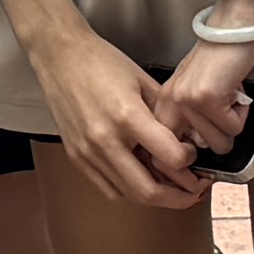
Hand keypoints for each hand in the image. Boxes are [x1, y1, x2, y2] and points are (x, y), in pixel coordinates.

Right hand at [35, 21, 205, 207]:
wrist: (59, 56)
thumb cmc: (100, 62)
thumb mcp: (144, 81)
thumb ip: (165, 114)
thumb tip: (186, 140)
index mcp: (127, 115)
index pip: (169, 157)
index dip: (189, 162)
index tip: (192, 155)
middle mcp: (105, 139)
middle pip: (148, 191)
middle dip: (179, 197)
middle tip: (193, 191)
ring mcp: (87, 151)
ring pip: (128, 195)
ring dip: (154, 197)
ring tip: (171, 188)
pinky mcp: (76, 156)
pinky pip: (107, 188)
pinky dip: (129, 191)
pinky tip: (141, 180)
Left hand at [155, 22, 253, 164]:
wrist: (232, 29)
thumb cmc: (217, 59)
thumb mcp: (190, 92)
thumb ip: (185, 122)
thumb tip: (193, 158)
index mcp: (162, 104)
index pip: (159, 154)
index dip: (181, 170)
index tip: (196, 177)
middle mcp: (169, 104)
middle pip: (186, 158)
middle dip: (208, 157)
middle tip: (221, 143)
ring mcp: (186, 101)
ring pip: (219, 144)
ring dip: (231, 127)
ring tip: (228, 102)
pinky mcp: (207, 98)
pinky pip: (233, 128)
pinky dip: (242, 115)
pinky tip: (236, 95)